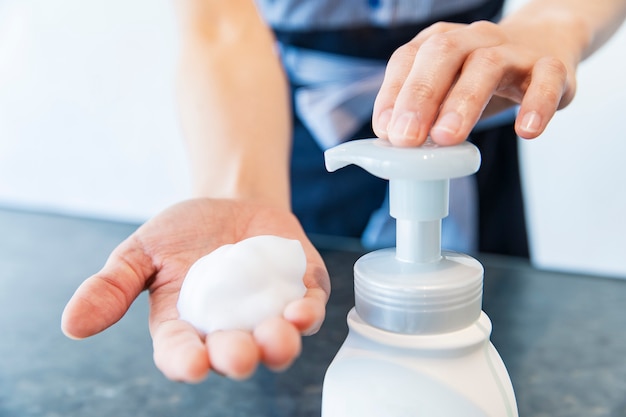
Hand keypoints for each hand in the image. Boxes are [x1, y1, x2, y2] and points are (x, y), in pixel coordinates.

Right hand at [61, 198, 328, 381]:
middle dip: (237, 356)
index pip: (182, 353)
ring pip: (277, 342)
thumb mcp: (142, 252)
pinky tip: (301, 311)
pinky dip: (307, 314)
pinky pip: (307, 311)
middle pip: (234, 354)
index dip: (185, 361)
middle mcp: (229, 329)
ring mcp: (267, 313)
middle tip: (237, 353)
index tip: (191, 364)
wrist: (230, 202)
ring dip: (279, 344)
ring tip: (278, 336)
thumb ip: (112, 286)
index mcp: (186, 327)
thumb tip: (72, 325)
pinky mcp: (299, 292)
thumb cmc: (184, 232)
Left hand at [373, 19, 578, 145]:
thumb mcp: (445, 93)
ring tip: (448, 139)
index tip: (386, 132)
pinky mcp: (552, 67)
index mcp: (440, 43)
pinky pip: (547, 79)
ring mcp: (514, 50)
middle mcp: (474, 39)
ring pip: (488, 65)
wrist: (546, 46)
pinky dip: (537, 104)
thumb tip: (394, 144)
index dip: (392, 94)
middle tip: (408, 138)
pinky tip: (525, 131)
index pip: (407, 58)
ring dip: (464, 102)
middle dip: (420, 96)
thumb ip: (420, 114)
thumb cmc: (479, 79)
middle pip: (443, 53)